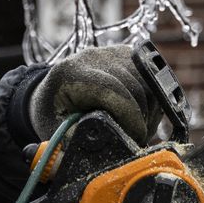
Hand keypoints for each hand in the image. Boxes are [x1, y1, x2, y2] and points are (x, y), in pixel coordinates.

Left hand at [29, 44, 156, 143]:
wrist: (52, 93)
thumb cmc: (53, 116)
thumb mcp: (57, 133)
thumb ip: (79, 141)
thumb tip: (105, 150)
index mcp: (71, 73)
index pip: (113, 90)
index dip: (130, 117)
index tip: (135, 138)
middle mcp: (93, 57)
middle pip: (134, 86)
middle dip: (140, 118)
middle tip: (136, 140)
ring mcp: (112, 52)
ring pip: (148, 82)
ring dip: (148, 110)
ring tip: (136, 129)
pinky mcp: (127, 55)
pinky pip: (151, 79)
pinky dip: (151, 100)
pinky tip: (138, 116)